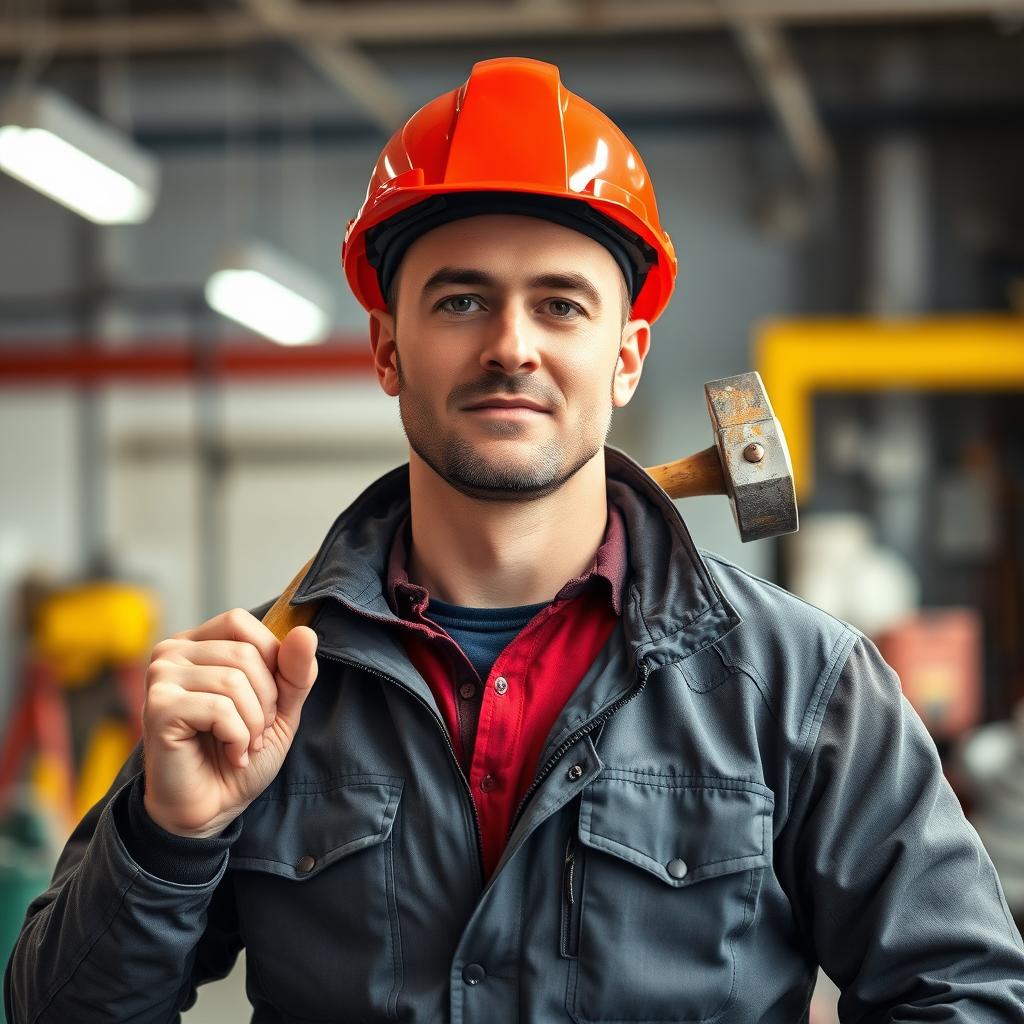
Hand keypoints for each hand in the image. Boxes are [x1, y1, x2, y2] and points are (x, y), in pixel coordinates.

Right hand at [141, 609, 317, 837]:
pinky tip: (231, 755)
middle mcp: (170, 652)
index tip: (267, 700)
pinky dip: (238, 738)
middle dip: (266, 700)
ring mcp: (160, 678)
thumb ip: (295, 670)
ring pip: (234, 680)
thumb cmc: (240, 753)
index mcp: (196, 643)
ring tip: (242, 745)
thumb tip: (305, 632)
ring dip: (253, 723)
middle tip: (254, 731)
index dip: (269, 660)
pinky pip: (219, 709)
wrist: (212, 809)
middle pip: (244, 653)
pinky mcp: (158, 708)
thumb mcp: (281, 707)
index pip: (241, 622)